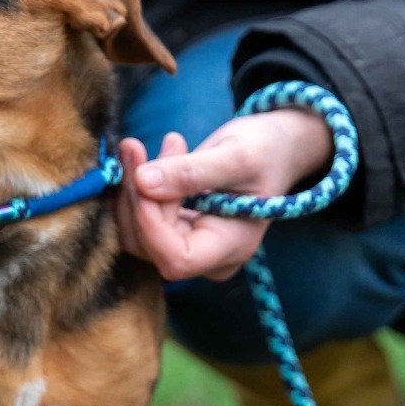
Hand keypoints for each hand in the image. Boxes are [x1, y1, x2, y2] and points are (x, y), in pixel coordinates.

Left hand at [115, 110, 332, 281]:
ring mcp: (189, 246)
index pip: (177, 259)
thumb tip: (142, 182)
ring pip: (136, 235)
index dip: (152, 224)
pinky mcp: (174, 231)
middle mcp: (208, 257)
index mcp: (231, 247)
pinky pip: (138, 222)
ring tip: (141, 147)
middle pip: (150, 246)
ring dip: (129, 191)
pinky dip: (132, 190)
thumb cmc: (266, 151)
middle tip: (136, 146)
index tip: (141, 177)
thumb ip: (191, 172)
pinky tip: (142, 158)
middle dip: (135, 198)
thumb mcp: (236, 156)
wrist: (275, 148)